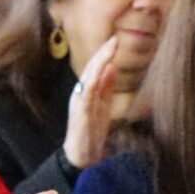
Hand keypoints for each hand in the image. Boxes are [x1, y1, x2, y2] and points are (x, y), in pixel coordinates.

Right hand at [61, 35, 123, 170]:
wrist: (81, 153)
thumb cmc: (92, 131)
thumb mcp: (104, 106)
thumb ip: (107, 88)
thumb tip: (112, 67)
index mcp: (86, 91)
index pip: (95, 69)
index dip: (105, 54)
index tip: (115, 41)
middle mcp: (80, 92)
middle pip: (91, 68)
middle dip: (103, 53)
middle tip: (114, 39)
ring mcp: (79, 101)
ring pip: (89, 76)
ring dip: (100, 62)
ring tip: (110, 49)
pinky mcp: (80, 111)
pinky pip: (87, 92)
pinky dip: (95, 80)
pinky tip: (103, 70)